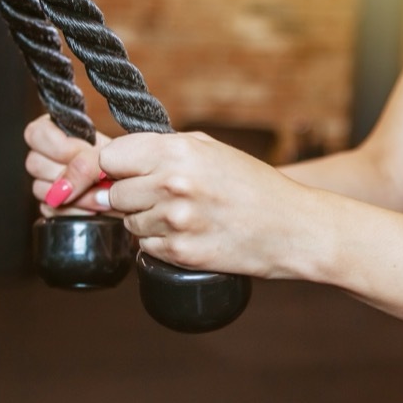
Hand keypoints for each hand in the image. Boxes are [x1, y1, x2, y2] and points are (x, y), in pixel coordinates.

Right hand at [23, 114, 112, 215]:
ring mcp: (46, 181)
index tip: (83, 150)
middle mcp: (45, 156)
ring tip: (99, 192)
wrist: (131, 181)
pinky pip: (51, 211)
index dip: (59, 145)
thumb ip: (86, 164)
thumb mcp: (107, 153)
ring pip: (40, 189)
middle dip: (69, 171)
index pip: (36, 134)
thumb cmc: (118, 160)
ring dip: (73, 194)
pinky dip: (75, 211)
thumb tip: (63, 188)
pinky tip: (92, 206)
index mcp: (54, 131)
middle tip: (95, 173)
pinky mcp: (52, 205)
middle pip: (35, 163)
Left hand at [98, 131, 306, 278]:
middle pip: (115, 194)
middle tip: (164, 195)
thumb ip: (160, 150)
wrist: (293, 228)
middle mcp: (172, 184)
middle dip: (131, 196)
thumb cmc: (253, 184)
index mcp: (177, 151)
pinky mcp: (180, 253)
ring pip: (129, 223)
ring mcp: (175, 221)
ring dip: (147, 220)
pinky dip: (162, 242)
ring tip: (185, 214)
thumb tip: (110, 162)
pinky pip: (146, 247)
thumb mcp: (209, 149)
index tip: (116, 174)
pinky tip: (191, 233)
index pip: (109, 158)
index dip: (110, 167)